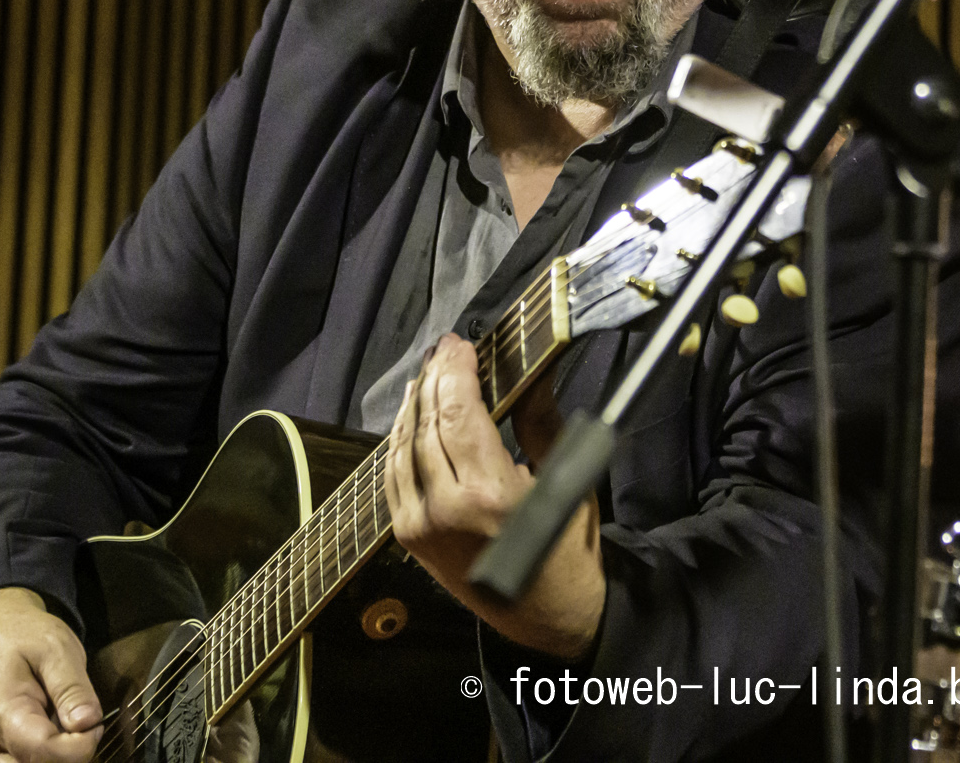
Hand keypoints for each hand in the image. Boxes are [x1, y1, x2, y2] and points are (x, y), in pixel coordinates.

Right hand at [0, 586, 101, 762]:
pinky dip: (52, 756)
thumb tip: (89, 723)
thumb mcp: (57, 649)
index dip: (80, 746)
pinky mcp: (5, 752)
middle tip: (84, 720)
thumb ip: (72, 689)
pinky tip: (62, 732)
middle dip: (72, 754)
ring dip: (62, 756)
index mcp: (6, 712)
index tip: (96, 722)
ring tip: (71, 723)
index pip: (45, 751)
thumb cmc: (26, 637)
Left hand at [383, 334, 604, 658]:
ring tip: (429, 374)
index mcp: (490, 493)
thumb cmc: (566, 547)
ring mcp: (420, 525)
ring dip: (413, 404)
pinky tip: (412, 417)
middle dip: (436, 378)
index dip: (456, 371)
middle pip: (427, 423)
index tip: (462, 343)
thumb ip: (541, 423)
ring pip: (402, 446)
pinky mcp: (408, 537)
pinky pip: (393, 476)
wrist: (544, 615)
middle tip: (447, 349)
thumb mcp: (564, 482)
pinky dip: (400, 439)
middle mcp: (446, 508)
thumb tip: (533, 372)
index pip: (458, 412)